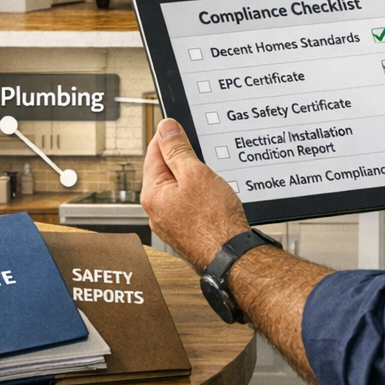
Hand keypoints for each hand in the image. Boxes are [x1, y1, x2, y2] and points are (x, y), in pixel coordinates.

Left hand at [141, 118, 250, 267]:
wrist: (232, 257)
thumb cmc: (215, 222)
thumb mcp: (196, 173)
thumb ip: (178, 149)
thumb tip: (166, 129)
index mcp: (152, 194)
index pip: (154, 152)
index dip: (169, 136)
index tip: (180, 128)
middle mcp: (156, 210)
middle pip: (166, 171)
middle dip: (184, 161)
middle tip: (203, 159)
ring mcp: (170, 223)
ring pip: (178, 189)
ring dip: (193, 180)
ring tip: (211, 184)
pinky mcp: (184, 231)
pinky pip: (187, 205)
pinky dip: (198, 198)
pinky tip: (213, 201)